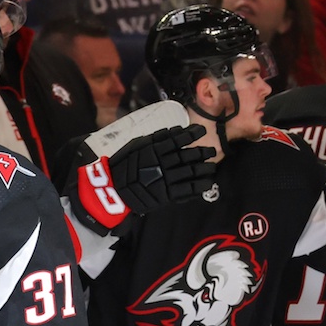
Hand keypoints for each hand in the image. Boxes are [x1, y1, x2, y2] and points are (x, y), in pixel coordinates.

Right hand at [71, 124, 213, 231]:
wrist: (113, 189)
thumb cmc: (123, 165)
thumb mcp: (137, 145)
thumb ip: (157, 138)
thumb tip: (176, 131)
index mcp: (157, 148)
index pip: (180, 138)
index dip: (193, 133)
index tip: (202, 130)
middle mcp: (165, 162)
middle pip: (190, 155)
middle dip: (203, 152)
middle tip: (211, 151)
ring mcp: (167, 179)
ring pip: (192, 172)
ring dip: (205, 169)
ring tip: (212, 167)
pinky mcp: (167, 194)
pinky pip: (188, 190)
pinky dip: (199, 186)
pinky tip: (207, 183)